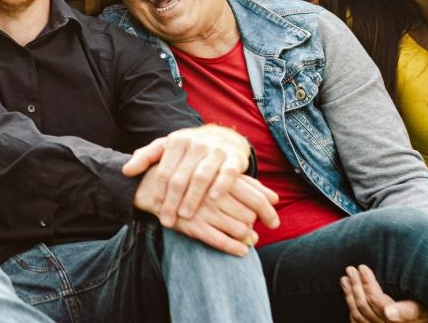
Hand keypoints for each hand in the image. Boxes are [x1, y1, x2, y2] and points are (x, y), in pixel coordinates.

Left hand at [123, 125, 250, 226]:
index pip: (163, 171)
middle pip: (180, 177)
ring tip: (185, 216)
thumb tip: (125, 171)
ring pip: (201, 176)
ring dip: (192, 198)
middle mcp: (196, 144)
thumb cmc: (190, 147)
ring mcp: (216, 150)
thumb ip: (146, 157)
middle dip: (172, 201)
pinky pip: (227, 173)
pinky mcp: (234, 158)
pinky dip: (220, 185)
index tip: (155, 209)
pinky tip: (212, 199)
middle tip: (167, 220)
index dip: (158, 192)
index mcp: (177, 141)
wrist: (225, 136)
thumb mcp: (167, 147)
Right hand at [144, 171, 276, 255]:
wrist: (153, 185)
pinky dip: (235, 248)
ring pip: (239, 228)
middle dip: (255, 225)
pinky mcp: (193, 225)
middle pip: (249, 215)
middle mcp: (215, 193)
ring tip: (249, 239)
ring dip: (248, 237)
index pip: (256, 198)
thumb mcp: (218, 175)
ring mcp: (204, 210)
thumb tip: (274, 198)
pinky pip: (221, 241)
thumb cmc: (193, 179)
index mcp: (222, 178)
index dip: (268, 212)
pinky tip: (242, 251)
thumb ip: (248, 185)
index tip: (274, 223)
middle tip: (255, 231)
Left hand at [342, 265, 427, 322]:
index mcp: (397, 322)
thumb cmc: (425, 313)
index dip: (368, 284)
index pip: (377, 302)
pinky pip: (357, 321)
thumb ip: (407, 310)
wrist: (421, 322)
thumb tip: (388, 313)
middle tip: (351, 268)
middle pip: (364, 307)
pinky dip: (350, 306)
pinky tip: (348, 293)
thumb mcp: (422, 310)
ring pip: (358, 315)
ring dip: (349, 295)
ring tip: (346, 278)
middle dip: (356, 286)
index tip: (362, 267)